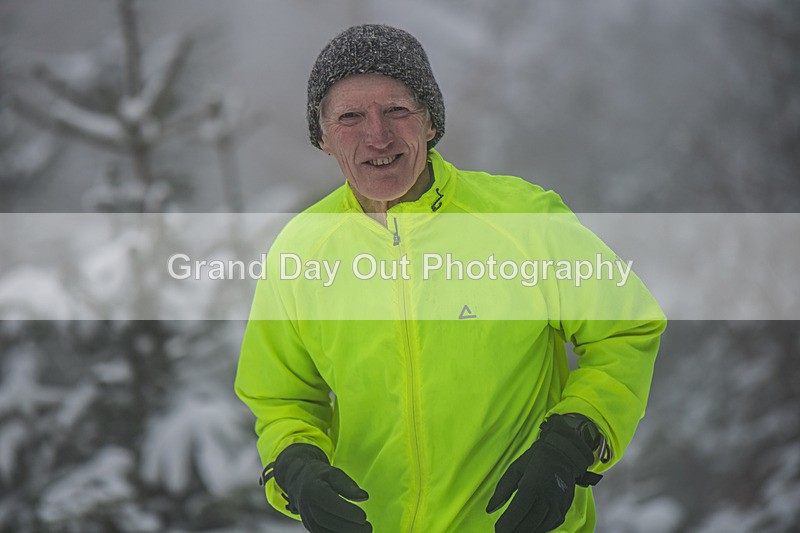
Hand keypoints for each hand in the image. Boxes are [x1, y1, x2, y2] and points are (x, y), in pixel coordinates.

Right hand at [271, 443, 371, 532]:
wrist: (300, 482)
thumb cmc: (320, 476)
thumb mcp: (334, 473)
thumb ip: (348, 485)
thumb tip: (364, 497)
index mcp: (312, 488)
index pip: (328, 501)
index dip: (346, 511)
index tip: (363, 517)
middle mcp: (306, 505)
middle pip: (327, 520)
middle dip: (349, 527)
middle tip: (368, 527)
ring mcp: (307, 518)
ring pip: (325, 531)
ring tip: (365, 531)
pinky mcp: (310, 527)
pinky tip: (353, 532)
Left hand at [486, 415, 601, 532]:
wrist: (565, 454)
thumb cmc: (538, 458)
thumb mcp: (515, 468)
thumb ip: (502, 489)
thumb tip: (490, 509)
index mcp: (533, 486)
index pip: (516, 513)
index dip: (505, 525)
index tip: (497, 529)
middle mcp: (547, 498)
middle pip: (527, 525)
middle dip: (513, 531)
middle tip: (503, 531)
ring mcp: (557, 506)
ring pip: (538, 528)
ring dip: (525, 531)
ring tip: (514, 530)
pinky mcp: (563, 510)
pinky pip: (549, 526)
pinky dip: (538, 529)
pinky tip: (529, 527)